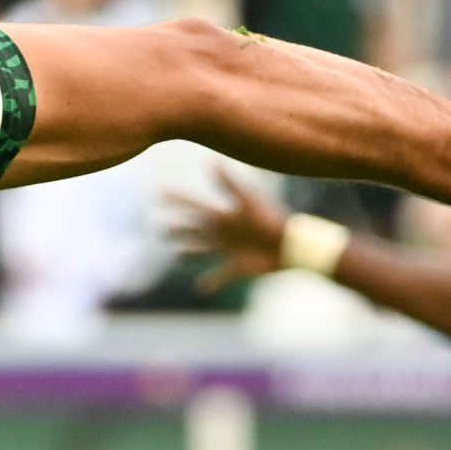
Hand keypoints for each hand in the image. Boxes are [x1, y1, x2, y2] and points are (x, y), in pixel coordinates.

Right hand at [168, 176, 291, 290]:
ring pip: (203, 251)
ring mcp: (228, 250)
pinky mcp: (236, 268)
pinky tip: (201, 288)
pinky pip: (220, 277)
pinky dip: (210, 283)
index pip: (194, 205)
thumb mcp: (246, 200)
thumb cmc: (269, 218)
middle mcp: (222, 232)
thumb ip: (228, 183)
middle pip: (195, 229)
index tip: (159, 192)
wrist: (291, 243)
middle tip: (162, 228)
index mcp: (222, 215)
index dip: (177, 199)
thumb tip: (210, 161)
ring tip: (179, 257)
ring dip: (190, 254)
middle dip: (179, 229)